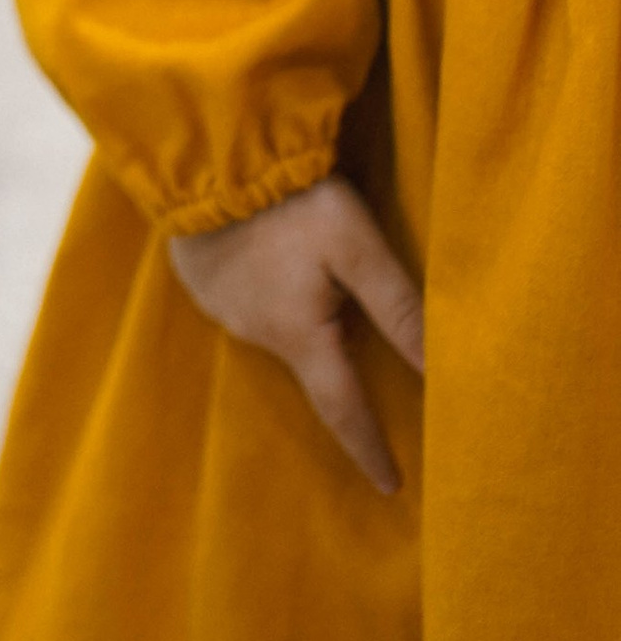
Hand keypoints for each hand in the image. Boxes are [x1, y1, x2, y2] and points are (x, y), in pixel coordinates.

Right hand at [169, 175, 423, 491]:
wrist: (210, 154)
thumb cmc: (292, 202)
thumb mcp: (358, 246)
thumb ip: (399, 307)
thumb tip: (443, 372)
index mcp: (300, 335)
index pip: (345, 409)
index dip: (369, 447)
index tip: (391, 486)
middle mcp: (258, 333)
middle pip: (310, 360)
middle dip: (333, 361)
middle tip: (355, 341)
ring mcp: (220, 306)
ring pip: (275, 326)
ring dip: (297, 315)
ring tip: (308, 277)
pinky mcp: (198, 277)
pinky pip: (241, 298)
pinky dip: (262, 289)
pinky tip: (267, 257)